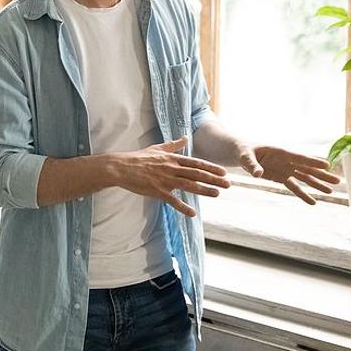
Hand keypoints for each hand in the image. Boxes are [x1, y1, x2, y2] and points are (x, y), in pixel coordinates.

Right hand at [110, 137, 230, 217]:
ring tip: (217, 194)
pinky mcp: (157, 191)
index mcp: (172, 159)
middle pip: (196, 174)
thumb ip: (174, 145)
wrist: (121, 167)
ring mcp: (165, 180)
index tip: (223, 172)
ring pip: (188, 185)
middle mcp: (171, 169)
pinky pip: (172, 200)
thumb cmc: (139, 158)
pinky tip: (192, 213)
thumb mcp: (158, 148)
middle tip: (228, 184)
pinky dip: (183, 207)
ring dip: (204, 190)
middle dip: (214, 179)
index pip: (196, 163)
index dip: (211, 168)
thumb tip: (185, 137)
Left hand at [237, 145, 340, 204]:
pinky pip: (294, 186)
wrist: (242, 153)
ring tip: (331, 191)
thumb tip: (258, 174)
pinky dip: (303, 194)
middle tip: (338, 181)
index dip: (312, 161)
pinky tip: (313, 202)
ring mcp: (285, 169)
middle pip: (307, 168)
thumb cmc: (244, 151)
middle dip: (322, 175)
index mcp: (280, 152)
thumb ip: (252, 165)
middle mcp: (286, 161)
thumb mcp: (245, 156)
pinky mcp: (281, 177)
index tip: (327, 165)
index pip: (299, 157)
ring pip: (304, 177)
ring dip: (317, 184)